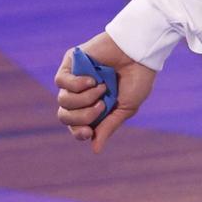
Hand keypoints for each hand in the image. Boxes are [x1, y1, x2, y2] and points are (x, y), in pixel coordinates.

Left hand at [55, 32, 155, 152]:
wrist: (141, 51)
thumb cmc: (139, 78)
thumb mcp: (126, 107)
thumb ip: (109, 126)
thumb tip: (95, 149)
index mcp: (94, 106)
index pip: (75, 127)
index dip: (78, 132)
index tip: (88, 132)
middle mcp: (81, 94)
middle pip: (64, 116)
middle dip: (82, 116)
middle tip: (102, 105)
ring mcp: (74, 79)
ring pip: (62, 100)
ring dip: (84, 98)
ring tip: (102, 87)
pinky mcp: (71, 63)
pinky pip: (61, 81)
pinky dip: (76, 84)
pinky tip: (92, 79)